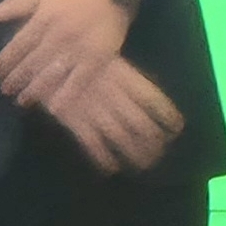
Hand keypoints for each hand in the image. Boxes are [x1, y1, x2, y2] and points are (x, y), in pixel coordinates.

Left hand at [0, 0, 129, 105]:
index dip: (4, 62)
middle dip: (15, 79)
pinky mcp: (96, 59)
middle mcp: (58, 36)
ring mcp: (78, 49)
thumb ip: (14, 4)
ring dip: (34, 91)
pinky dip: (66, 95)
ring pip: (51, 75)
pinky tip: (53, 108)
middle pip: (31, 63)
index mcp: (43, 19)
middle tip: (5, 90)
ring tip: (22, 100)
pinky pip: (79, 81)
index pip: (17, 46)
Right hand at [43, 57, 182, 172]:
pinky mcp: (75, 119)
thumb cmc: (85, 59)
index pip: (156, 102)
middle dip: (153, 143)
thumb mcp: (113, 62)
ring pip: (121, 138)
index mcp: (128, 79)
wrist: (48, 58)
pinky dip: (103, 158)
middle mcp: (116, 96)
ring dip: (134, 154)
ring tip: (144, 165)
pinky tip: (112, 168)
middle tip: (159, 153)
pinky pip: (93, 143)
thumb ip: (132, 83)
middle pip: (142, 125)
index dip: (169, 118)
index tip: (176, 129)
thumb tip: (155, 104)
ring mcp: (95, 109)